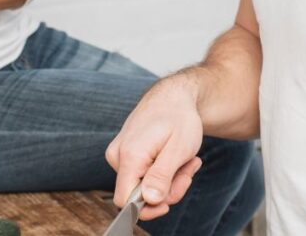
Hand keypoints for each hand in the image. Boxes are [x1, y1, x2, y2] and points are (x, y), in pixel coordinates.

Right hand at [106, 78, 204, 220]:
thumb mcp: (178, 149)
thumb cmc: (178, 118)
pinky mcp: (124, 154)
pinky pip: (142, 176)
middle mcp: (117, 156)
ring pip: (143, 186)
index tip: (169, 202)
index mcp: (130, 156)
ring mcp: (119, 154)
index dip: (148, 208)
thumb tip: (149, 200)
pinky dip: (162, 172)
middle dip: (167, 189)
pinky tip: (174, 158)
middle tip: (187, 171)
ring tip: (184, 160)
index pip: (125, 200)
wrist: (172, 97)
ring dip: (169, 180)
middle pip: (138, 195)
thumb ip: (161, 176)